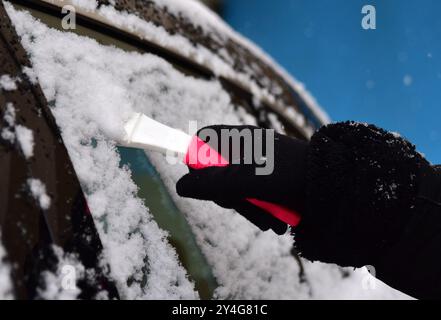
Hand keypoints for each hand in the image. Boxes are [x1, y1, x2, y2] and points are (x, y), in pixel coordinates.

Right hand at [176, 125, 308, 234]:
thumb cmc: (290, 177)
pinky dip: (262, 211)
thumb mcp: (246, 181)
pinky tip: (276, 220)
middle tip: (242, 204)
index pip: (204, 141)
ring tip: (268, 220)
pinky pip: (254, 197)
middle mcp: (247, 150)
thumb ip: (210, 184)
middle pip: (217, 171)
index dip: (197, 161)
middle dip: (228, 195)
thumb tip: (180, 185)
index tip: (203, 183)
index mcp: (240, 140)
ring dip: (249, 209)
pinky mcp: (271, 182)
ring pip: (236, 189)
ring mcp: (259, 166)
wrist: (336, 187)